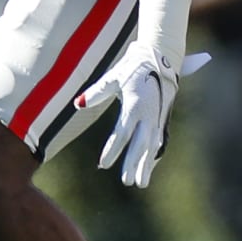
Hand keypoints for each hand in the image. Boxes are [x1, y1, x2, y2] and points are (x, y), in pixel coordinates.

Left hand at [74, 43, 208, 187]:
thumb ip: (96, 92)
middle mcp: (149, 114)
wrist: (160, 57)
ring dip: (147, 164)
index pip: (122, 133)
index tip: (103, 164)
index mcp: (135, 105)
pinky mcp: (163, 118)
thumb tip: (78, 104)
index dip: (112, 149)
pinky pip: (160, 140)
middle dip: (133, 163)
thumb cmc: (132, 67)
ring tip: (141, 183)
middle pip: (140, 144)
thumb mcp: (113, 77)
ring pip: (152, 146)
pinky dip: (155, 154)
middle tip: (127, 182)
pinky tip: (150, 166)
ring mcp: (158, 117)